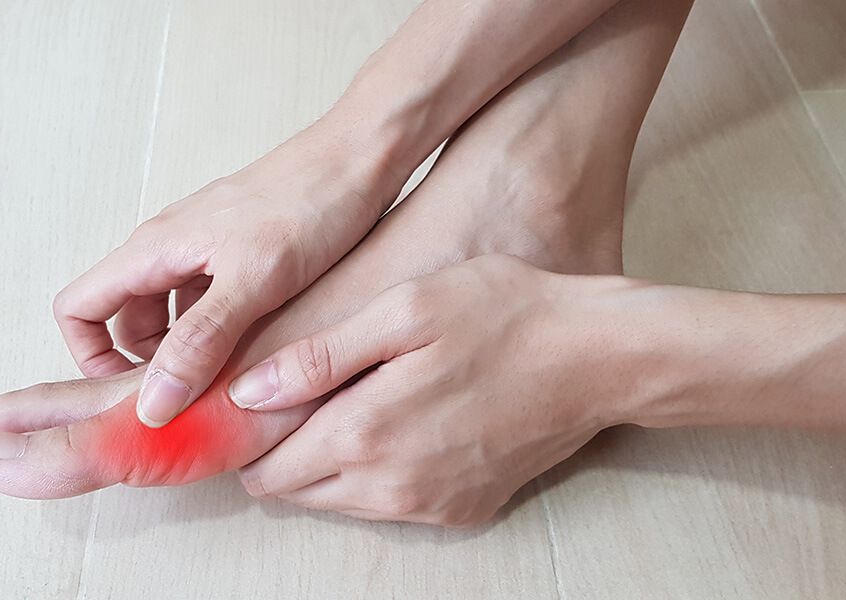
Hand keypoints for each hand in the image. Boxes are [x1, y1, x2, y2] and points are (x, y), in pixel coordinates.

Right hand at [53, 121, 402, 427]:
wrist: (361, 160)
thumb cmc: (309, 206)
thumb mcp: (252, 282)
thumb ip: (199, 342)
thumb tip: (150, 403)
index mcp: (154, 249)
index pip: (78, 306)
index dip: (88, 356)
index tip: (127, 395)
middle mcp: (169, 248)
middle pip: (124, 320)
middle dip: (145, 366)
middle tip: (189, 404)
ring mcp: (203, 251)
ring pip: (170, 317)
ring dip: (187, 355)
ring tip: (228, 386)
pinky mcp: (239, 257)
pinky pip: (208, 306)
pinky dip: (220, 337)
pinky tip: (257, 356)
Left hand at [230, 254, 649, 525]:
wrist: (599, 356)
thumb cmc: (504, 314)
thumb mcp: (405, 310)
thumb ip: (320, 357)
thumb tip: (247, 392)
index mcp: (366, 432)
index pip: (268, 468)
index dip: (251, 438)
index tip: (251, 407)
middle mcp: (392, 486)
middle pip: (297, 493)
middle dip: (285, 452)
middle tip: (301, 399)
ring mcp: (431, 506)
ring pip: (342, 503)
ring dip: (331, 465)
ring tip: (352, 403)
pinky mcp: (465, 511)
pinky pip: (393, 507)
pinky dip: (380, 476)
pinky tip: (404, 423)